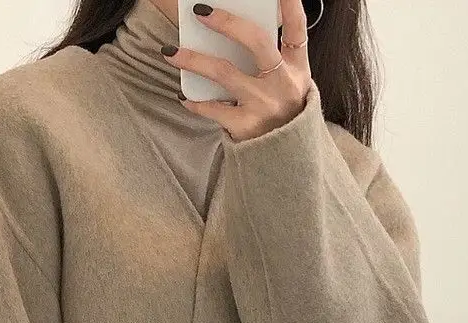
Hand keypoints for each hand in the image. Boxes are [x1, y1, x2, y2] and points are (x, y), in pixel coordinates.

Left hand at [160, 0, 313, 141]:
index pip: (296, 30)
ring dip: (193, 60)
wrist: (285, 161)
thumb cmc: (282, 115)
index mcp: (297, 68)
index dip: (289, 5)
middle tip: (200, 11)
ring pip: (224, 73)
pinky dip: (195, 102)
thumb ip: (273, 59)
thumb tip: (235, 31)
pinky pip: (213, 108)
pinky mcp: (246, 126)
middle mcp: (282, 83)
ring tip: (170, 53)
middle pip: (256, 41)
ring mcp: (263, 105)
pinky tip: (183, 96)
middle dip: (227, 22)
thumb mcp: (290, 85)